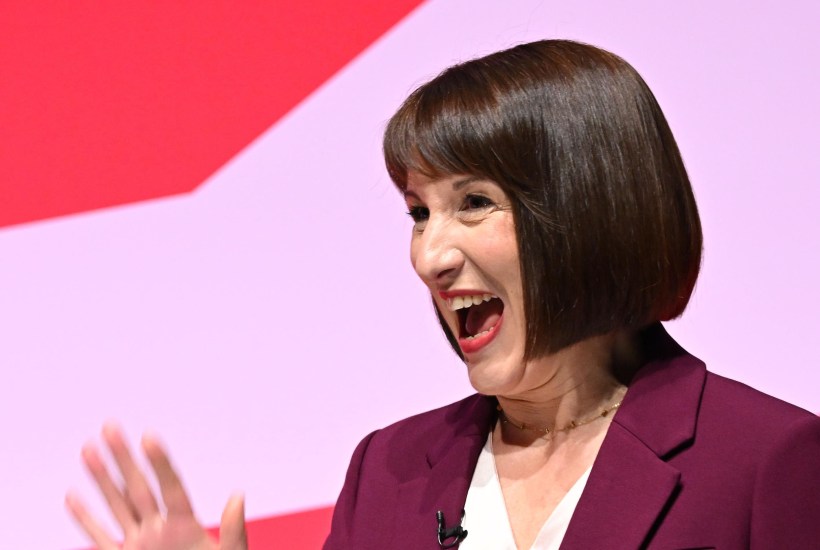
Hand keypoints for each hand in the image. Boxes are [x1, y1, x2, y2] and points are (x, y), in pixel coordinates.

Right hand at [66, 424, 246, 549]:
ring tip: (88, 448)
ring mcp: (138, 545)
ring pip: (115, 506)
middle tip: (110, 426)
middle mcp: (159, 530)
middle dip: (123, 458)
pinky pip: (100, 538)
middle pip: (137, 488)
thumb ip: (232, 530)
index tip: (149, 436)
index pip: (170, 487)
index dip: (160, 463)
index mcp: (186, 526)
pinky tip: (73, 495)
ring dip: (100, 479)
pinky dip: (84, 519)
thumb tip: (238, 495)